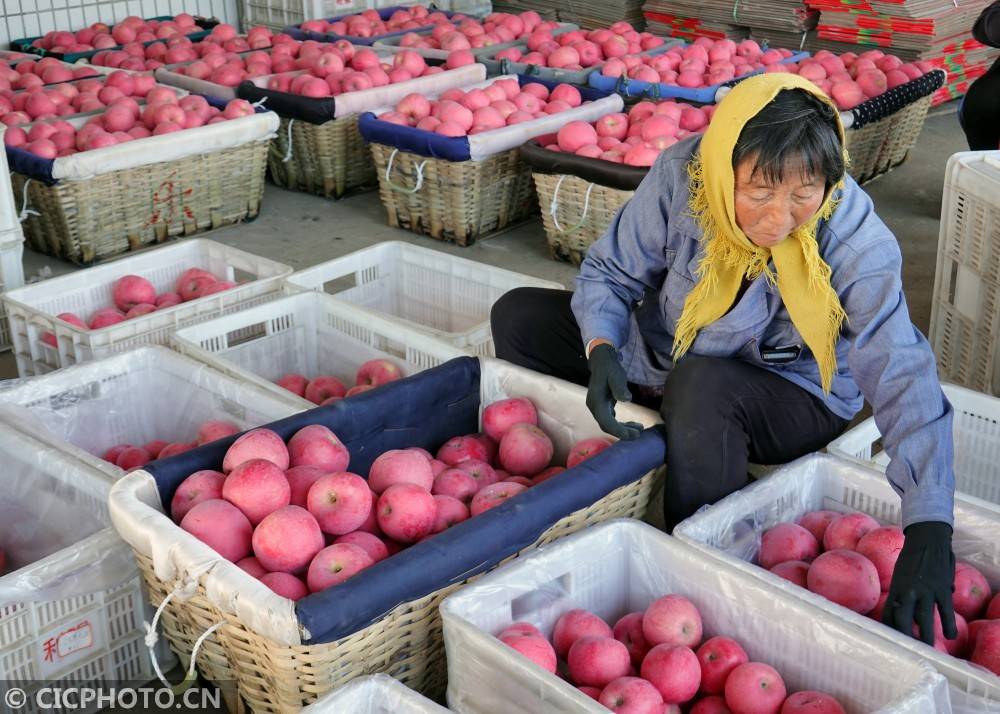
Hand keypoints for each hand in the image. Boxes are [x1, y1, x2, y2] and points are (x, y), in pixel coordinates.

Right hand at [586, 343, 642, 440]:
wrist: (602, 362)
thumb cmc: (610, 369)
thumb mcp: (616, 375)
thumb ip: (620, 387)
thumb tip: (626, 398)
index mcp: (596, 402)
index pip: (606, 422)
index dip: (619, 431)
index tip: (633, 435)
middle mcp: (594, 407)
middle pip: (607, 426)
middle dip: (622, 433)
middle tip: (639, 435)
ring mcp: (597, 408)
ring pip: (609, 425)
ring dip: (623, 429)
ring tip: (639, 430)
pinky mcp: (602, 407)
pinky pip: (611, 420)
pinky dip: (621, 425)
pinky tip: (633, 425)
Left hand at [882, 521, 956, 645]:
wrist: (926, 539)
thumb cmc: (912, 558)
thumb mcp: (901, 575)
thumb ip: (904, 592)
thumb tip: (908, 607)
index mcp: (896, 588)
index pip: (889, 612)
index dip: (889, 628)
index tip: (892, 640)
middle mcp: (907, 591)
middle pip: (902, 619)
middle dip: (904, 636)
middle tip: (908, 650)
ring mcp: (924, 590)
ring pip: (924, 618)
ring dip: (925, 636)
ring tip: (927, 649)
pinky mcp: (940, 588)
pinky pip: (944, 610)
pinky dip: (947, 624)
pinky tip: (950, 636)